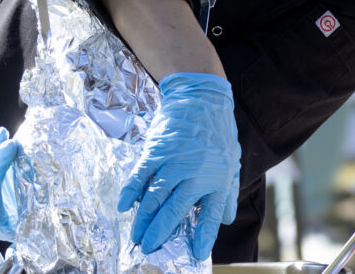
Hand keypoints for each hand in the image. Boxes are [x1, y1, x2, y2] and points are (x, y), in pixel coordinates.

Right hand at [117, 72, 240, 260]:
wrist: (202, 98)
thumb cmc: (218, 131)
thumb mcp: (230, 161)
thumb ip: (227, 192)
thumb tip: (226, 219)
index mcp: (217, 180)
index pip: (210, 216)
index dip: (203, 237)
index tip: (196, 255)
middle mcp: (196, 175)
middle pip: (175, 211)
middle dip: (161, 232)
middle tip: (149, 248)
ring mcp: (175, 162)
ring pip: (156, 197)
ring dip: (144, 218)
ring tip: (136, 234)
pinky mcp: (158, 150)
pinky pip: (141, 175)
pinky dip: (131, 191)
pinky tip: (124, 206)